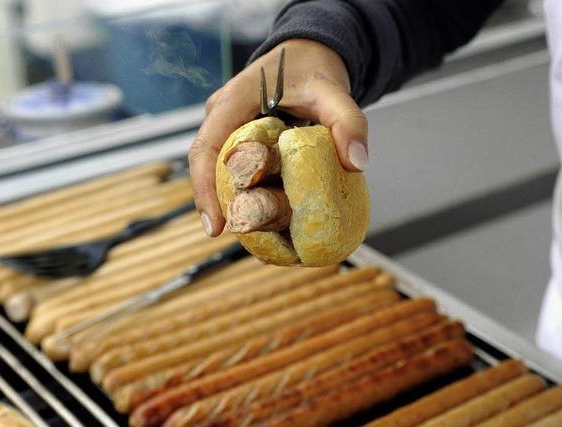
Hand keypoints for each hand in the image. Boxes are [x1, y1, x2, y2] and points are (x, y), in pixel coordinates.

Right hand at [189, 39, 368, 236]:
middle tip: (244, 237)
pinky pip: (237, 169)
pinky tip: (267, 216)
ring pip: (221, 172)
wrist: (309, 54)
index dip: (205, 189)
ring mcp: (228, 129)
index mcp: (232, 102)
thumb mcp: (333, 92)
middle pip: (209, 168)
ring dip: (235, 202)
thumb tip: (356, 163)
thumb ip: (348, 123)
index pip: (205, 149)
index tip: (217, 227)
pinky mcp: (240, 139)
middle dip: (221, 205)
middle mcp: (222, 117)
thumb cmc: (313, 69)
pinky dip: (249, 192)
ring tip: (257, 236)